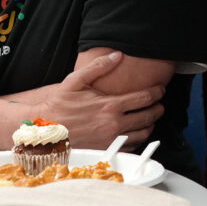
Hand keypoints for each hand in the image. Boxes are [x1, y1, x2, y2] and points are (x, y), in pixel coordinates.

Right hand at [1, 52, 165, 148]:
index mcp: (110, 105)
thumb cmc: (59, 106)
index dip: (156, 93)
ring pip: (143, 134)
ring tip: (150, 119)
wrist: (46, 130)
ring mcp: (111, 140)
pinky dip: (138, 140)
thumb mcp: (75, 80)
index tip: (160, 90)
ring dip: (150, 125)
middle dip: (158, 109)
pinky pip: (131, 147)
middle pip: (148, 117)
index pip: (143, 98)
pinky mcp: (107, 150)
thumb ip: (98, 66)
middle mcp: (114, 124)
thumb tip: (117, 55)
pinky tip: (136, 133)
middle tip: (159, 104)